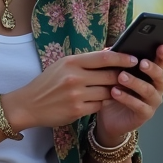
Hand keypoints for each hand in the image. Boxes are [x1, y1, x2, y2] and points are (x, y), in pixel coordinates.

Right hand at [5, 49, 138, 130]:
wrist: (28, 105)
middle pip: (110, 75)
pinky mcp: (77, 110)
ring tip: (118, 89)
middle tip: (131, 76)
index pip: (104, 57)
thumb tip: (109, 51)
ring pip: (108, 92)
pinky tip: (101, 100)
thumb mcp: (63, 65)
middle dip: (123, 76)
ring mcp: (76, 95)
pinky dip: (103, 103)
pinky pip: (100, 106)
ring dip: (114, 91)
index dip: (122, 57)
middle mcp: (75, 77)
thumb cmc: (47, 83)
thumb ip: (85, 60)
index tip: (134, 58)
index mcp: (71, 62)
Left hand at [95, 44, 162, 143]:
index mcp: (152, 74)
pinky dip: (127, 98)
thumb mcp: (114, 75)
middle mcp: (157, 87)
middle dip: (151, 68)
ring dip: (135, 82)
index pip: (161, 62)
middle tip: (141, 63)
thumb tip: (107, 50)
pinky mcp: (145, 114)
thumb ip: (115, 63)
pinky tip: (115, 92)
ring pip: (148, 90)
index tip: (160, 46)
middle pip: (159, 76)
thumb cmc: (115, 91)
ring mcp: (153, 102)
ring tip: (121, 76)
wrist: (109, 117)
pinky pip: (139, 106)